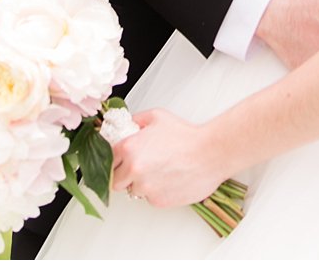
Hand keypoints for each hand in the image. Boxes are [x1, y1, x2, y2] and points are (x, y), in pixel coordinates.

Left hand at [112, 109, 226, 207]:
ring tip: (157, 172)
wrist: (210, 154)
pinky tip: (168, 180)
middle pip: (115, 181)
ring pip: (133, 191)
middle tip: (136, 169)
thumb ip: (136, 120)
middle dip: (123, 175)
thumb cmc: (186, 136)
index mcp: (128, 148)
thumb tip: (127, 125)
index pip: (108, 160)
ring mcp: (145, 188)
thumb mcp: (156, 117)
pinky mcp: (158, 201)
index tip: (120, 160)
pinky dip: (155, 192)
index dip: (114, 160)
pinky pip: (150, 198)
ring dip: (140, 184)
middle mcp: (133, 170)